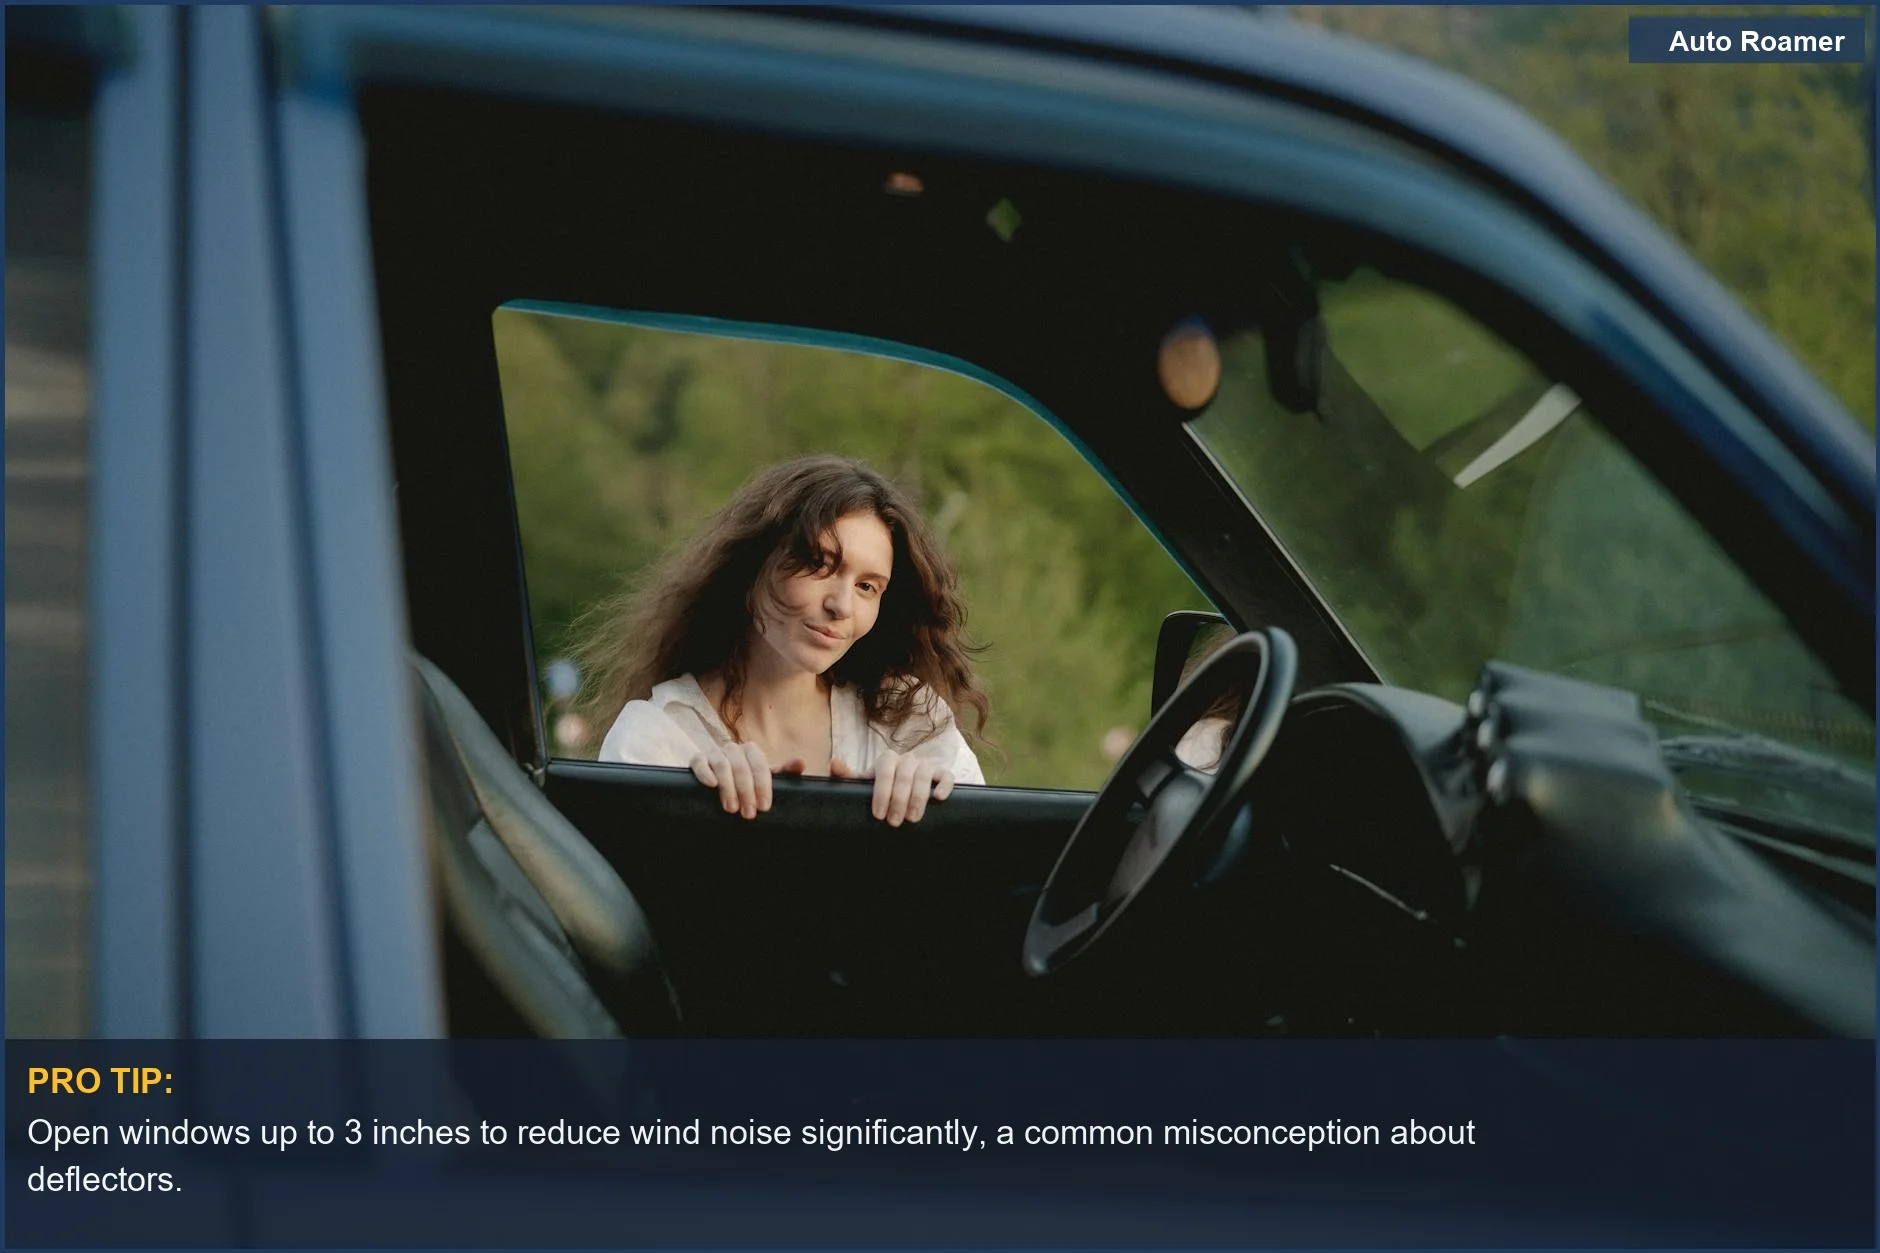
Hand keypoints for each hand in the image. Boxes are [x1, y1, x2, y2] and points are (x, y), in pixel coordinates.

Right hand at [689, 742, 802, 819]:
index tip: (764, 807)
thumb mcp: (766, 778)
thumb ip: (785, 772)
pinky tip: (711, 786)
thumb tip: (801, 763)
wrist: (718, 785)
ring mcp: (714, 752)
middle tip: (748, 814)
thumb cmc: (747, 782)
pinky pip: (699, 761)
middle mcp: (733, 748)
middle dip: (746, 792)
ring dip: (728, 788)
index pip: (760, 765)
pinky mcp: (697, 759)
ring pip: (722, 764)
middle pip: (741, 767)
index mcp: (752, 751)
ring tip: (731, 808)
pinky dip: (705, 773)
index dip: (763, 787)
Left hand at [830, 752, 954, 826]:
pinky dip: (944, 785)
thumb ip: (847, 775)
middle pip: (905, 775)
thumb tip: (834, 762)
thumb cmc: (881, 788)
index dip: (882, 793)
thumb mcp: (864, 783)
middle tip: (894, 822)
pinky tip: (939, 799)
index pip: (884, 771)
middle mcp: (907, 759)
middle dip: (899, 800)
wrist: (904, 788)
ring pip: (924, 775)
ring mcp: (926, 765)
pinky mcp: (941, 773)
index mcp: (887, 759)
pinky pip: (947, 775)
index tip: (878, 814)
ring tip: (913, 819)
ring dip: (918, 797)